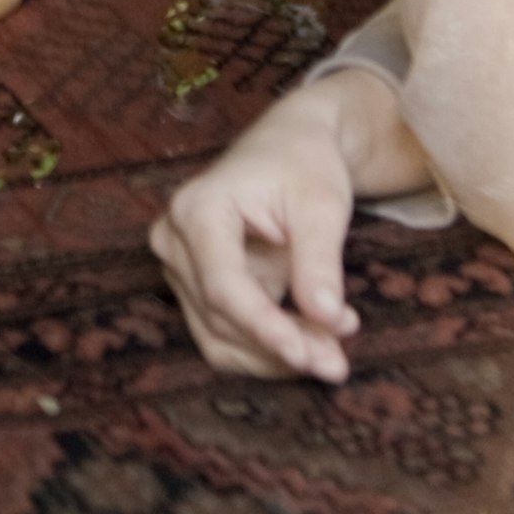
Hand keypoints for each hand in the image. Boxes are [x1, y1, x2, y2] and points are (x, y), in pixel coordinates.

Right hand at [149, 73, 385, 381]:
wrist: (290, 148)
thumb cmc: (305, 166)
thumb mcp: (322, 205)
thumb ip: (320, 262)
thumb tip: (326, 320)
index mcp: (198, 209)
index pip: (223, 286)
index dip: (263, 328)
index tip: (308, 358)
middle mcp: (174, 239)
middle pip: (221, 317)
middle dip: (280, 347)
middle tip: (339, 364)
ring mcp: (179, 266)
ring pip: (218, 337)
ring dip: (274, 357)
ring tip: (333, 354)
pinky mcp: (194, 287)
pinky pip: (224, 336)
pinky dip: (266, 349)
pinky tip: (311, 339)